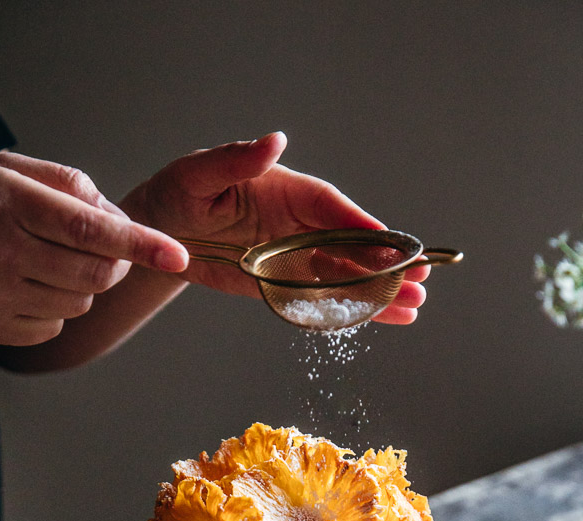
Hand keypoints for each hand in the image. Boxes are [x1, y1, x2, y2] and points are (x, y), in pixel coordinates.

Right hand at [0, 151, 188, 345]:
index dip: (140, 243)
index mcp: (6, 198)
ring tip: (45, 262)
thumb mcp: (0, 170)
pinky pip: (55, 326)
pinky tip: (24, 287)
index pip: (90, 227)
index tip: (177, 253)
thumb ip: (64, 183)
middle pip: (95, 272)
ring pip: (80, 302)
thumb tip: (118, 217)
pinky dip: (54, 309)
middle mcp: (0, 248)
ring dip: (81, 285)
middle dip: (115, 264)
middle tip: (104, 250)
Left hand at [123, 133, 427, 324]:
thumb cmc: (180, 191)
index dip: (363, 226)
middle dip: (385, 264)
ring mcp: (296, 255)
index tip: (392, 243)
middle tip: (421, 278)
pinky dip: (354, 308)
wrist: (162, 229)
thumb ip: (237, 160)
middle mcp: (300, 224)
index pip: (332, 209)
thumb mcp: (201, 172)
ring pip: (346, 275)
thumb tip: (274, 141)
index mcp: (287, 190)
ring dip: (380, 291)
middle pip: (351, 245)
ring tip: (415, 305)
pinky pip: (325, 298)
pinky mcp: (286, 283)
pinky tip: (387, 317)